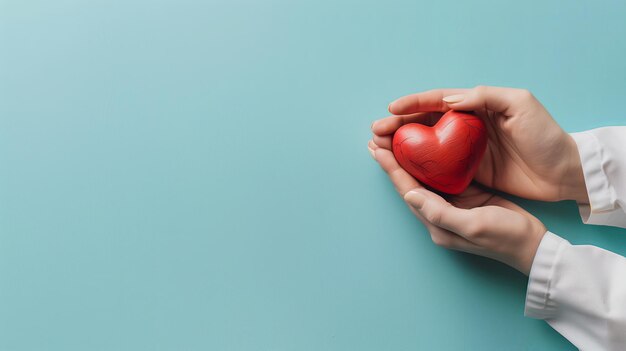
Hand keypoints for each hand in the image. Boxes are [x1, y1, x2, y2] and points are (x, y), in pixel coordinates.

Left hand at [368, 142, 545, 274]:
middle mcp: (438, 215)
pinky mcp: (465, 198)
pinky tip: (426, 147)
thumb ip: (440, 212)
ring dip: (409, 159)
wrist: (533, 245)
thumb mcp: (473, 225)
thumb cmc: (506, 237)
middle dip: (394, 161)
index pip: (408, 190)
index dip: (392, 168)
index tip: (377, 147)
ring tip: (394, 140)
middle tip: (377, 138)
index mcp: (436, 223)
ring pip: (423, 178)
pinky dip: (431, 161)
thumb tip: (410, 195)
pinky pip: (442, 176)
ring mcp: (451, 206)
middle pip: (410, 183)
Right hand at [370, 86, 588, 202]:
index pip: (439, 101)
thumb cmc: (546, 136)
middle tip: (377, 132)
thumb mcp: (521, 104)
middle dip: (399, 126)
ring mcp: (466, 150)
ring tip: (381, 147)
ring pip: (427, 145)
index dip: (413, 104)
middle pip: (426, 123)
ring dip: (403, 145)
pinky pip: (438, 166)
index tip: (391, 110)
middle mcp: (468, 126)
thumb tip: (449, 100)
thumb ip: (484, 97)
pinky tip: (402, 166)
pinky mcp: (470, 172)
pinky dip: (418, 165)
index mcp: (478, 105)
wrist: (565, 173)